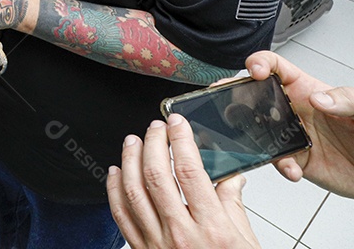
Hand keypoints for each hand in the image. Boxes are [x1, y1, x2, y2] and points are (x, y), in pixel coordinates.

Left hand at [107, 116, 260, 248]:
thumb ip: (233, 205)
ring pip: (133, 191)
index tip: (177, 123)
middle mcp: (181, 235)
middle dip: (152, 144)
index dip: (179, 140)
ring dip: (129, 160)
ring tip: (132, 141)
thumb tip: (230, 177)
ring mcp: (157, 244)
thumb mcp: (246, 242)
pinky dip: (114, 189)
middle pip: (156, 176)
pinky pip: (120, 215)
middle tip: (155, 128)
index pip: (189, 171)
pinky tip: (115, 172)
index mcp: (212, 229)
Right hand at [245, 50, 353, 196]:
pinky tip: (292, 168)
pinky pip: (277, 161)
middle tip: (226, 100)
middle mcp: (292, 109)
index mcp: (305, 88)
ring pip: (257, 129)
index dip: (261, 63)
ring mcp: (290, 134)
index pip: (276, 67)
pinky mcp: (295, 159)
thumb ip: (344, 98)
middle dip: (234, 95)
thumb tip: (318, 98)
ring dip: (249, 135)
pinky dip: (281, 166)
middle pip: (254, 95)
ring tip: (253, 142)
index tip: (256, 70)